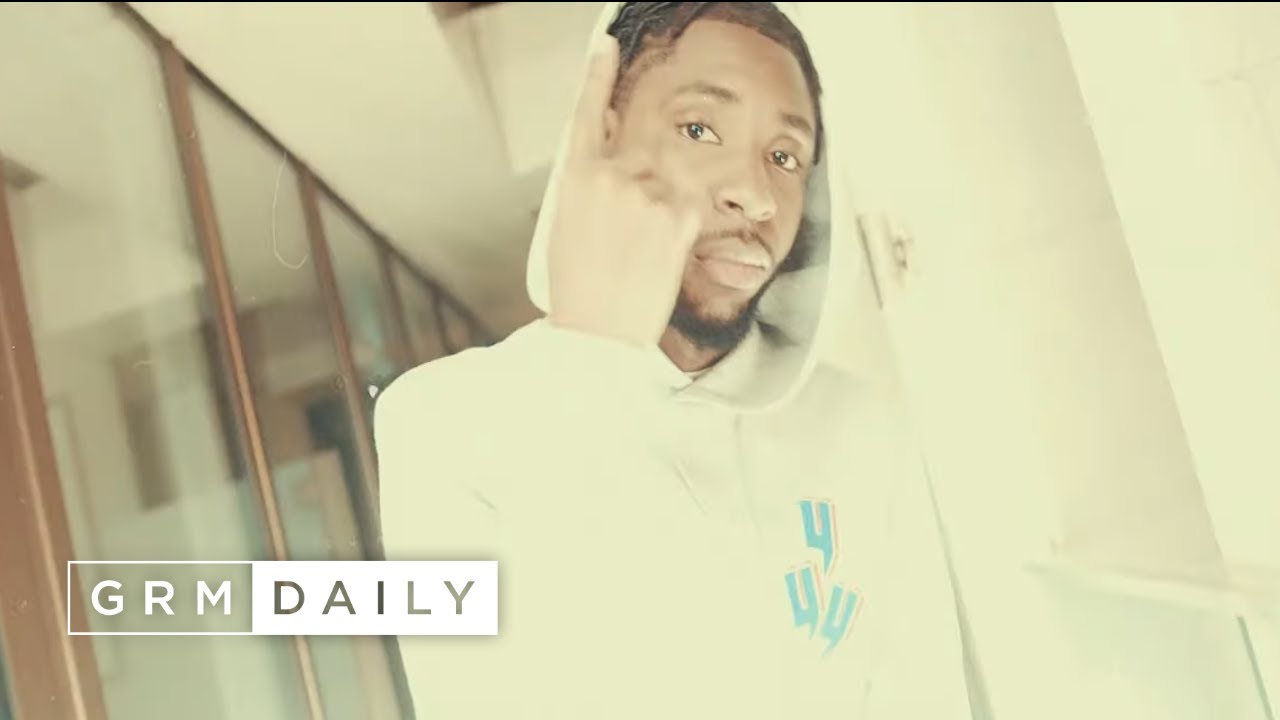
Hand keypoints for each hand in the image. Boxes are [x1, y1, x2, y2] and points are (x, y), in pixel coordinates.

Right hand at [546, 35, 700, 347]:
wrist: (600, 334)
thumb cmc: (579, 289)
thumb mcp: (568, 225)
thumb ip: (591, 182)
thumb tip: (614, 154)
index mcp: (576, 177)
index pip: (588, 113)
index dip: (597, 75)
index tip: (605, 48)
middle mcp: (614, 175)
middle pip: (640, 151)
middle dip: (641, 181)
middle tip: (628, 230)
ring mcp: (651, 192)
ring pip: (668, 181)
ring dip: (662, 209)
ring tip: (639, 253)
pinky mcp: (683, 215)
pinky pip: (688, 206)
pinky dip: (680, 227)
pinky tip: (659, 256)